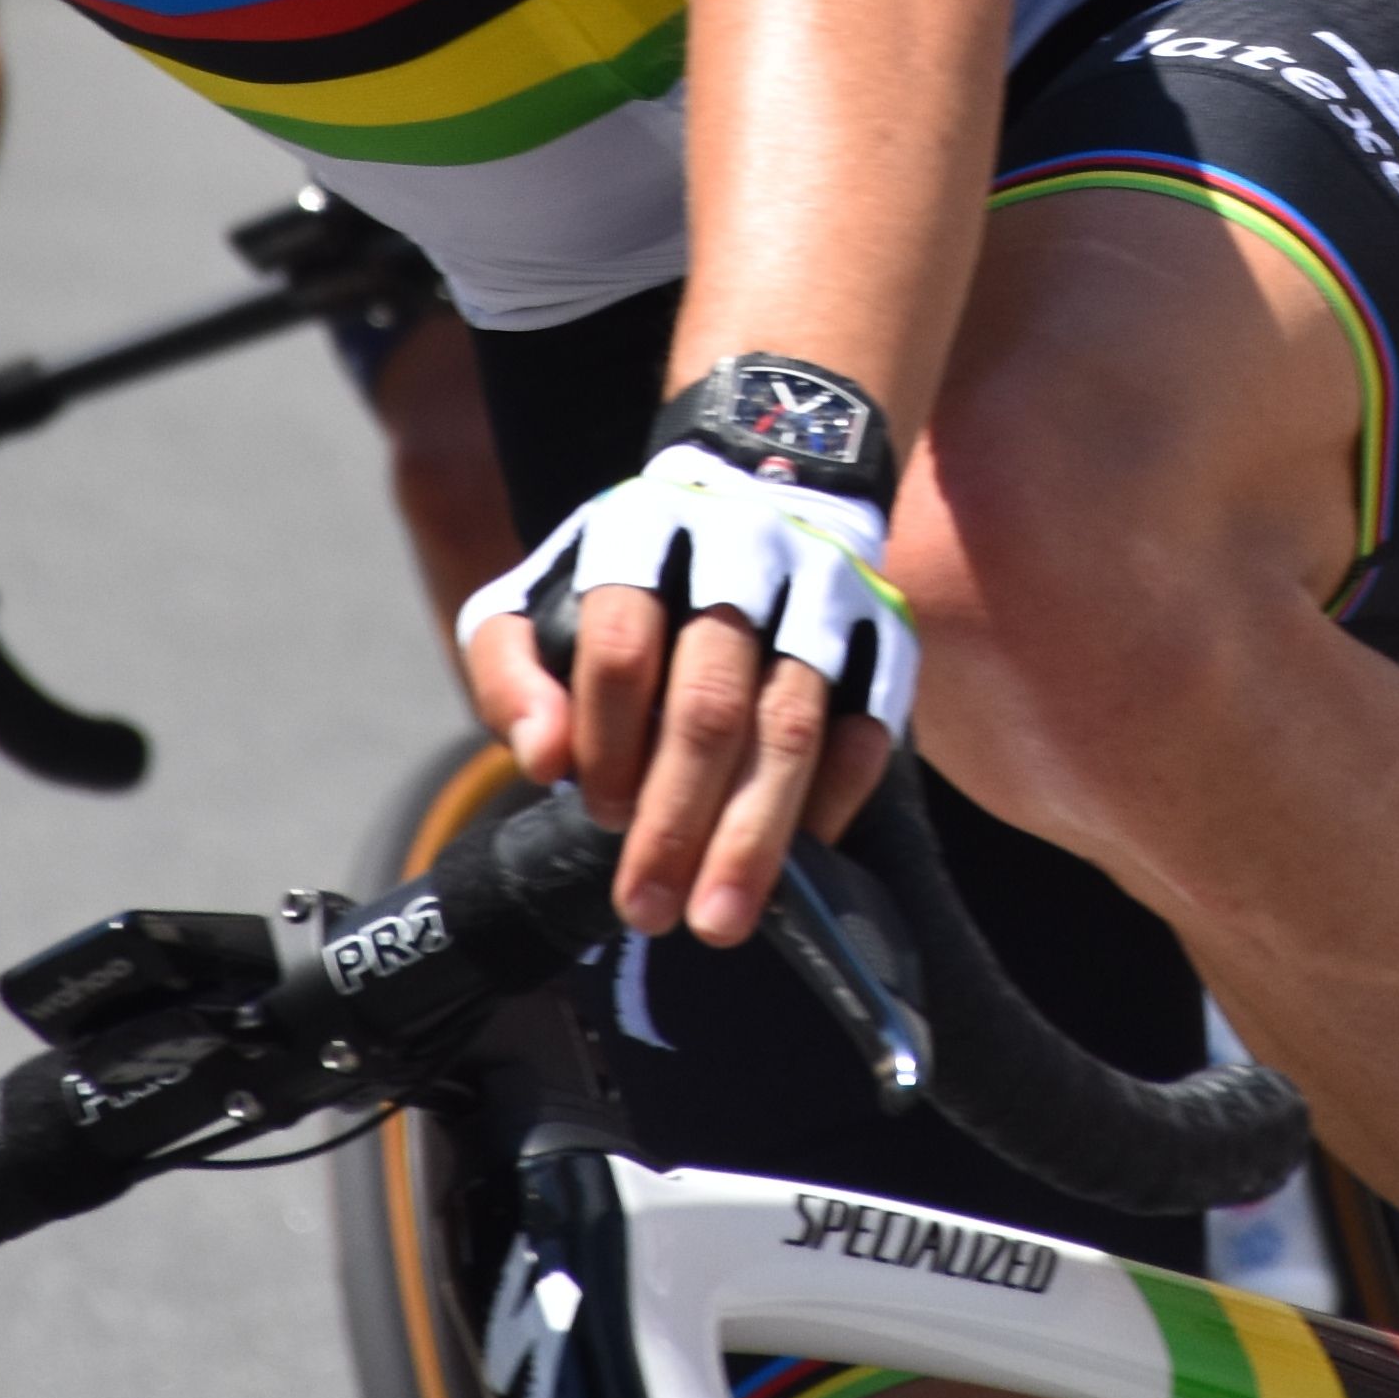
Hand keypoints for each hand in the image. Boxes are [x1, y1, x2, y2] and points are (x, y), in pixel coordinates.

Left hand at [455, 443, 905, 948]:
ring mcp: (825, 590)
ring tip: (720, 919)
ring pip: (792, 722)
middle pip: (710, 700)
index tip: (594, 814)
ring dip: (754, 833)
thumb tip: (540, 758)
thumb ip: (512, 670)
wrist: (767, 478)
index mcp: (645, 533)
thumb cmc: (635, 573)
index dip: (606, 740)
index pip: (621, 645)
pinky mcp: (886, 628)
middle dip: (676, 818)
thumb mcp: (540, 592)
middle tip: (649, 911)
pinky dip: (833, 801)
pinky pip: (868, 728)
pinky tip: (796, 862)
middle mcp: (743, 553)